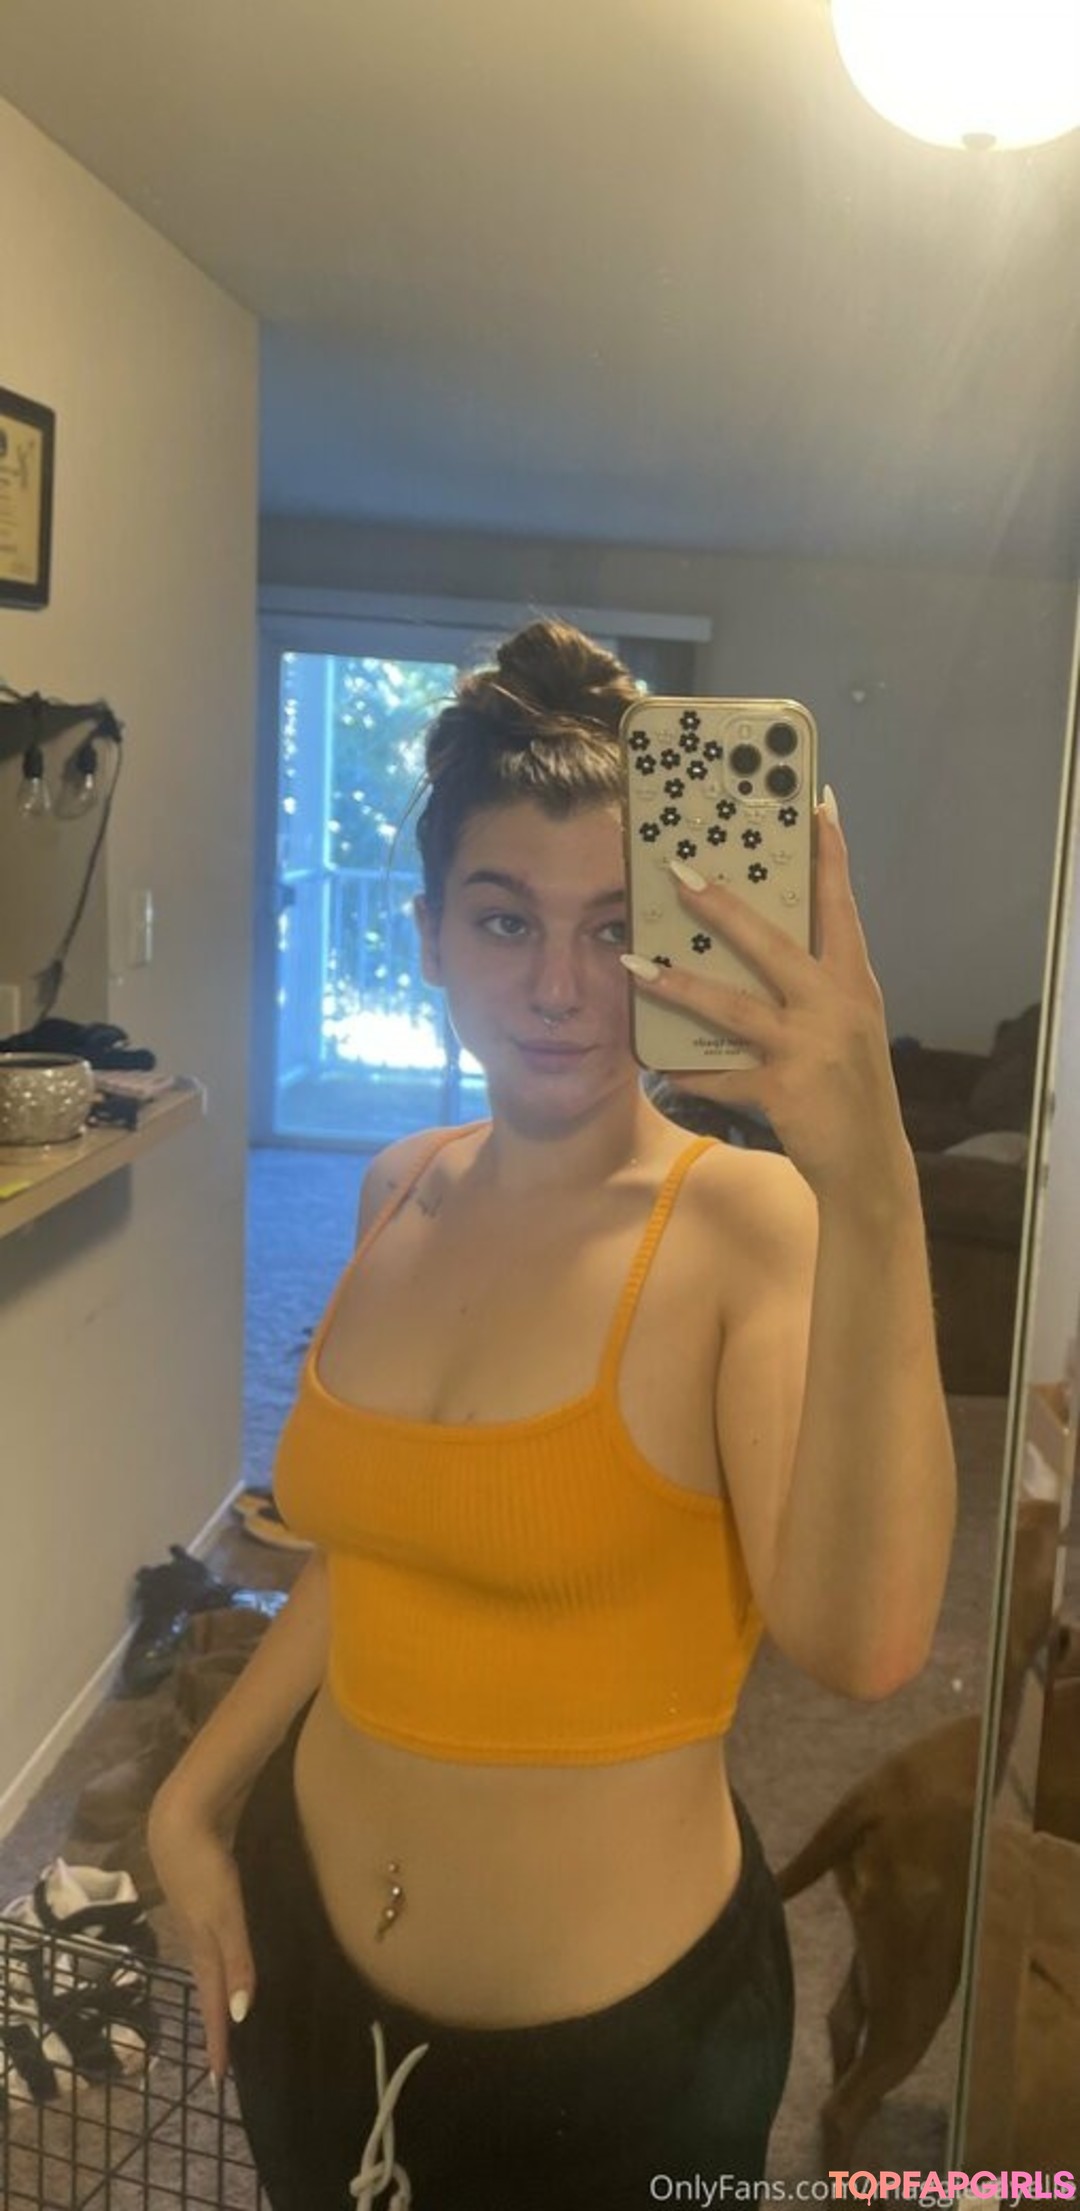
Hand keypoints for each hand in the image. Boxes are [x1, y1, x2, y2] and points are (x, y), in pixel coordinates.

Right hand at [146, 1788, 255, 2084]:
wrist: (179, 1818)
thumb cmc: (205, 1867)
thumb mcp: (226, 1914)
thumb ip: (237, 1958)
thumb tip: (240, 2015)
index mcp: (204, 1946)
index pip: (213, 2003)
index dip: (218, 2039)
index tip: (218, 2081)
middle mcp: (198, 1937)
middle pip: (210, 1988)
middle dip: (216, 2023)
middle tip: (220, 2058)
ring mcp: (196, 1915)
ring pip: (209, 1964)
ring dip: (216, 1992)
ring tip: (223, 2015)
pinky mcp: (200, 1894)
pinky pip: (211, 1939)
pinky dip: (218, 1959)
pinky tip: (223, 1954)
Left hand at [623, 793, 913, 1207]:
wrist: (871, 1164)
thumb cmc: (852, 1087)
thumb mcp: (847, 1024)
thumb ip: (813, 985)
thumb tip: (757, 944)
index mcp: (853, 982)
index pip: (840, 904)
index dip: (829, 853)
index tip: (815, 801)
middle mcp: (835, 1006)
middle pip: (772, 944)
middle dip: (722, 907)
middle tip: (679, 871)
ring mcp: (810, 1048)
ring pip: (733, 1007)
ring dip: (679, 985)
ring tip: (634, 964)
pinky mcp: (785, 1090)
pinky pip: (721, 1077)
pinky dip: (686, 1071)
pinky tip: (655, 1063)